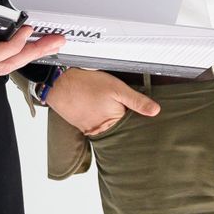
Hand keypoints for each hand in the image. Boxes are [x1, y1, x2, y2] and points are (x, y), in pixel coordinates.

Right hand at [45, 67, 161, 136]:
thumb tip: (155, 111)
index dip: (136, 115)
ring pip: (106, 124)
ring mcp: (89, 129)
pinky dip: (98, 115)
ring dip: (108, 116)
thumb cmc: (86, 84)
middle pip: (119, 126)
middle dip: (122, 116)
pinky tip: (96, 105)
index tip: (136, 108)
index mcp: (113, 123)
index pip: (131, 124)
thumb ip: (137, 100)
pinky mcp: (80, 125)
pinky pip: (94, 123)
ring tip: (105, 103)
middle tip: (117, 102)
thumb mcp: (117, 88)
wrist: (58, 83)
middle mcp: (100, 131)